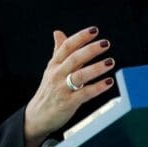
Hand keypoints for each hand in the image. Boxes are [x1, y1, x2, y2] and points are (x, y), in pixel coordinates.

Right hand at [22, 26, 115, 146]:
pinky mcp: (68, 103)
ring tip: (110, 62)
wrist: (37, 116)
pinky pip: (84, 94)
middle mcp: (57, 74)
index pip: (67, 46)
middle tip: (105, 43)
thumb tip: (57, 32)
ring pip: (80, 75)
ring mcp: (62, 88)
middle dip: (90, 49)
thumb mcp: (51, 69)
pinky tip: (108, 82)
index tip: (94, 30)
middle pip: (74, 58)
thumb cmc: (48, 91)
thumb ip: (58, 51)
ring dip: (96, 68)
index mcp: (54, 64)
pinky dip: (97, 87)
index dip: (80, 37)